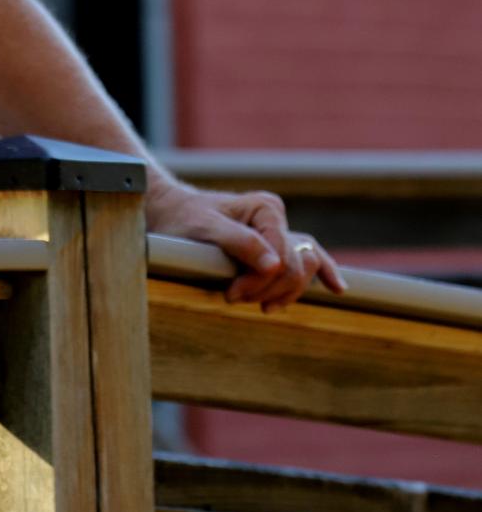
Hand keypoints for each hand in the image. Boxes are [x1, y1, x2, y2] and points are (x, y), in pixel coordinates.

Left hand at [147, 179, 346, 310]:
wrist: (173, 213)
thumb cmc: (185, 219)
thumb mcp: (205, 228)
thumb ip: (239, 243)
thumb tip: (274, 265)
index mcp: (266, 208)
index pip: (282, 256)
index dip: (261, 281)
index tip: (231, 293)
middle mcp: (278, 217)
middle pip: (297, 266)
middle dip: (269, 289)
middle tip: (234, 297)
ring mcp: (280, 231)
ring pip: (304, 268)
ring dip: (284, 292)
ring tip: (258, 303)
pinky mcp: (277, 245)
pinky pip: (310, 258)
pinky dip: (324, 272)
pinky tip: (338, 289)